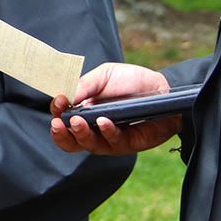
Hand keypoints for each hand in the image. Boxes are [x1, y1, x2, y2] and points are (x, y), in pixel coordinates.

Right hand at [49, 62, 182, 155]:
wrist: (164, 89)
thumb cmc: (133, 82)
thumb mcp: (105, 75)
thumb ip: (85, 84)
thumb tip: (65, 95)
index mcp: (84, 110)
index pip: (62, 117)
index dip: (57, 111)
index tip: (59, 101)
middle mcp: (93, 127)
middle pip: (70, 140)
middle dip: (60, 134)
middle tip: (58, 124)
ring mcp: (108, 138)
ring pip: (88, 144)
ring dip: (80, 134)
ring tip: (76, 122)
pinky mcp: (125, 144)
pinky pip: (112, 142)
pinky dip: (106, 132)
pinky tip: (103, 121)